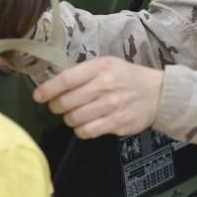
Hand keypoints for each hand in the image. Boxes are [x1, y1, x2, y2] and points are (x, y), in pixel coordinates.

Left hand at [32, 56, 162, 138]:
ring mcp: (111, 107)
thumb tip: (53, 85)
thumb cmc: (128, 77)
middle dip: (57, 106)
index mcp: (101, 68)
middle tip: (59, 105)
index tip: (38, 95)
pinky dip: (81, 130)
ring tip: (76, 114)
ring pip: (73, 119)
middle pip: (66, 102)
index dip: (47, 89)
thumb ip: (83, 72)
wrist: (158, 94)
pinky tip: (86, 124)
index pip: (66, 80)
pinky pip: (86, 132)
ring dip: (69, 118)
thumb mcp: (107, 64)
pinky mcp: (116, 124)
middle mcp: (105, 86)